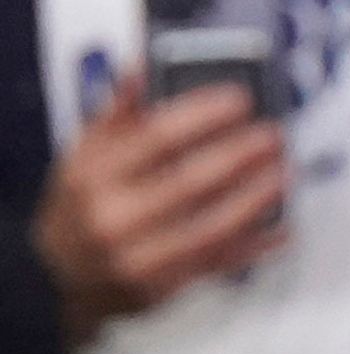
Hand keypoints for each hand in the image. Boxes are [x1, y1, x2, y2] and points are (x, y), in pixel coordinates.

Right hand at [37, 75, 283, 334]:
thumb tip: (143, 68)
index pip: (155, 139)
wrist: (60, 275)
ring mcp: (138, 257)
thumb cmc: (82, 205)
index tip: (239, 99)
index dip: (203, 116)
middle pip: (189, 183)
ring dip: (256, 199)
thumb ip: (118, 113)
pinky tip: (283, 226)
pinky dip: (256, 244)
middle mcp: (114, 218)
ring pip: (210, 228)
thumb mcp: (85, 154)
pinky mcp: (163, 286)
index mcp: (95, 177)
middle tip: (273, 135)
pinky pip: (218, 263)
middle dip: (239, 156)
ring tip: (285, 173)